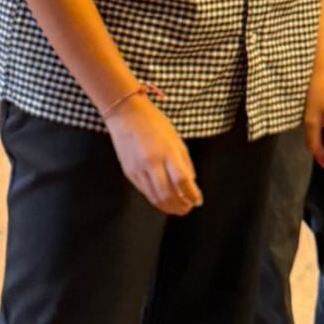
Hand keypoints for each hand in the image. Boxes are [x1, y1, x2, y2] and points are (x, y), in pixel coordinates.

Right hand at [105, 97, 202, 214]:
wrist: (125, 114)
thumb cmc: (154, 123)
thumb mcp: (176, 140)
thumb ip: (185, 163)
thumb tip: (191, 184)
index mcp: (167, 152)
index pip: (182, 181)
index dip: (191, 195)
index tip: (197, 201)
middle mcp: (152, 163)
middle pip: (168, 194)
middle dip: (180, 206)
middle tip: (188, 208)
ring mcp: (138, 169)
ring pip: (155, 197)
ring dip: (168, 207)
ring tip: (178, 208)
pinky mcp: (129, 173)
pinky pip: (145, 192)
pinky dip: (157, 199)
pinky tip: (164, 199)